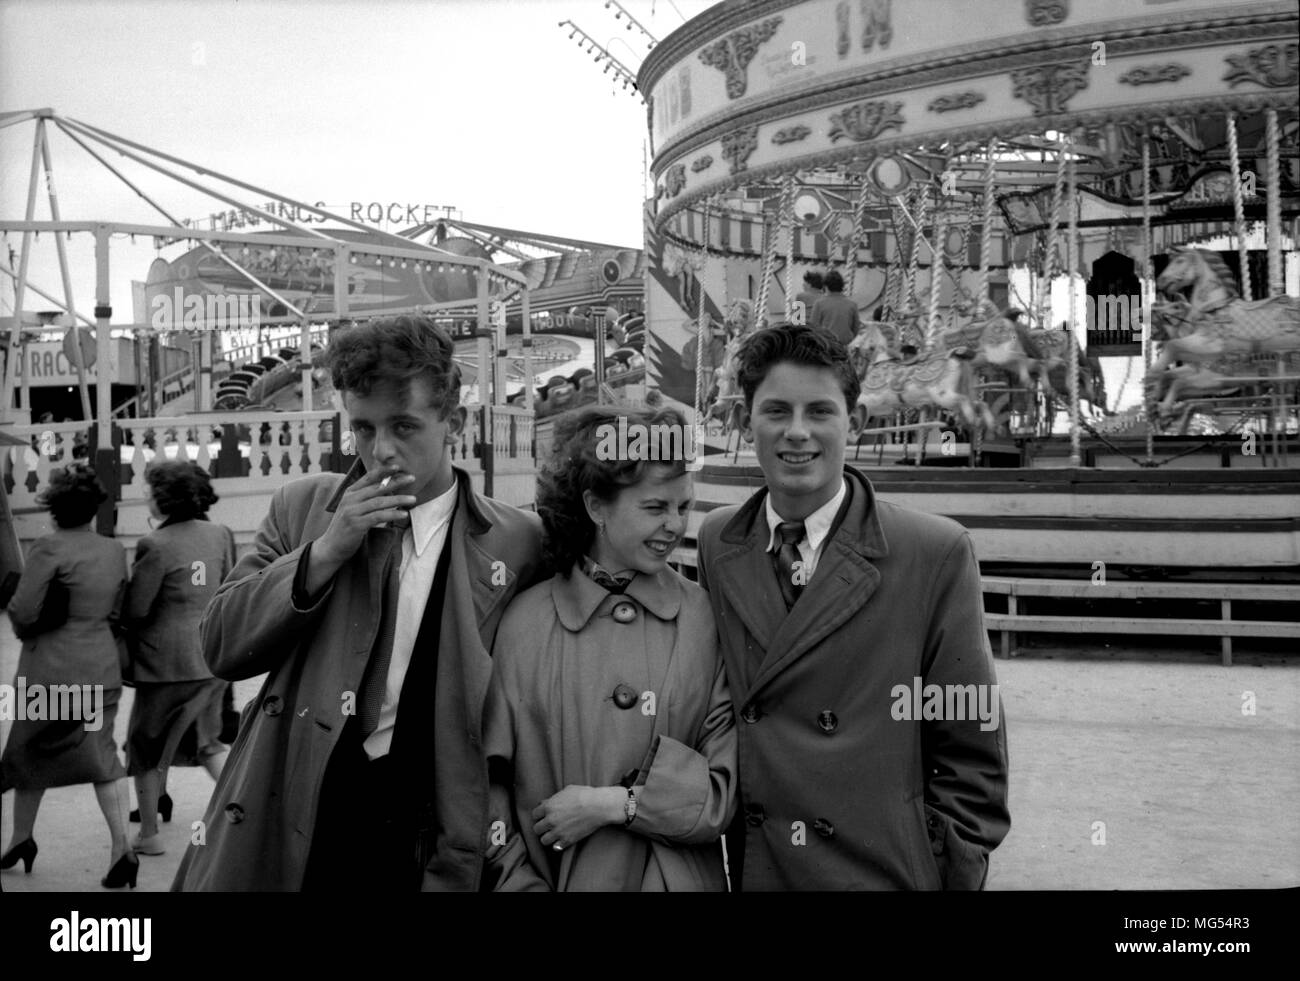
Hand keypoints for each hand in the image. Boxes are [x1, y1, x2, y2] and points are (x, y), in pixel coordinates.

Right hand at [303, 466, 415, 593]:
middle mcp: (349, 499)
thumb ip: (365, 499)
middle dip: (396, 483)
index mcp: (349, 493)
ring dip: (398, 500)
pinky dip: (392, 514)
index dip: (383, 471)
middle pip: (377, 488)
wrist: (331, 547)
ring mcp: (351, 511)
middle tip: (412, 478)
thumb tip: (387, 490)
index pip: (368, 478)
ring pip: (379, 502)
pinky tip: (404, 514)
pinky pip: (378, 517)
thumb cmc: (346, 527)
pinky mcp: (356, 524)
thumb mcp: (353, 509)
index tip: (397, 467)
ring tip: (413, 499)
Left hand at [532, 786, 624, 850]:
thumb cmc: (584, 795)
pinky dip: (557, 845)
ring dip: (548, 837)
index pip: (534, 815)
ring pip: (543, 840)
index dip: (539, 815)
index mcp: (549, 806)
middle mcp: (550, 820)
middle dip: (541, 827)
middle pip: (536, 829)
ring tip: (554, 834)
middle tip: (548, 825)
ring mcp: (558, 832)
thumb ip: (553, 798)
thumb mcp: (566, 790)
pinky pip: (555, 847)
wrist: (599, 806)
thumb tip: (545, 802)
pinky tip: (561, 839)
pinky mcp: (567, 840)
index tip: (544, 816)